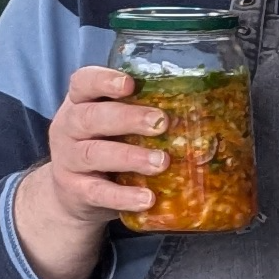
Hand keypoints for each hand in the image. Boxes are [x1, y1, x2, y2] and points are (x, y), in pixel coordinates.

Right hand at [12, 65, 169, 278]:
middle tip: (161, 122)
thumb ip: (146, 113)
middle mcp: (68, 128)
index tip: (130, 84)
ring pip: (93, 154)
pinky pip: (98, 193)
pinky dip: (123, 196)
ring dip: (130, 157)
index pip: (83, 82)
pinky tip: (147, 198)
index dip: (103, 81)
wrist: (74, 193)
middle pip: (90, 117)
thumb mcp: (117, 125)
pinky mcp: (76, 191)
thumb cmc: (108, 146)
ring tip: (161, 162)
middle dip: (127, 118)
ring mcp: (68, 160)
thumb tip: (210, 110)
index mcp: (81, 104)